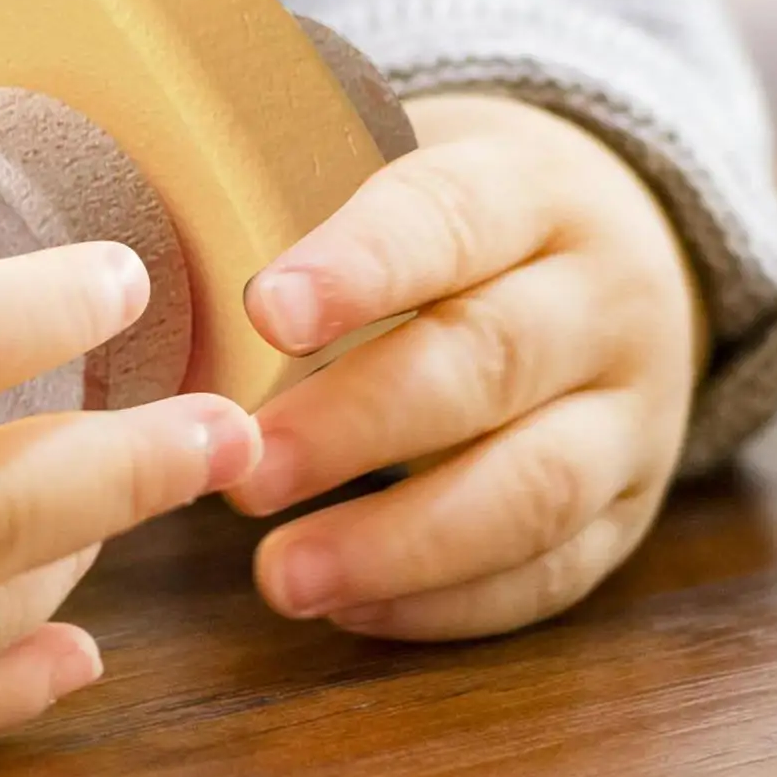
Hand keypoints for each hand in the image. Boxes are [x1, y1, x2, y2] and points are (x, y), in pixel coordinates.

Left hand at [235, 93, 706, 640]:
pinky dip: (448, 601)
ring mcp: (629, 413)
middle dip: (359, 424)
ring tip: (281, 577)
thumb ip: (301, 206)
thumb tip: (147, 274)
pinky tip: (349, 608)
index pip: (451, 219)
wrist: (619, 251)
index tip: (264, 313)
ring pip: (534, 485)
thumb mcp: (402, 168)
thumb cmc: (451, 219)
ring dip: (401, 541)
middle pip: (490, 361)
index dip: (361, 268)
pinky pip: (553, 569)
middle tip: (246, 469)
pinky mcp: (629, 510)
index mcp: (532, 190)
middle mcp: (599, 300)